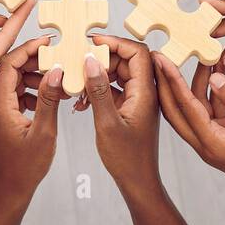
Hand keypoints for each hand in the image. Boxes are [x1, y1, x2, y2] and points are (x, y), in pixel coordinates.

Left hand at [0, 36, 67, 205]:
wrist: (10, 189)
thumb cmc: (26, 166)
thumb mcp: (44, 132)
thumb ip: (49, 98)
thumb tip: (56, 70)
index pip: (8, 63)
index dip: (28, 48)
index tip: (48, 41)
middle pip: (10, 68)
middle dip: (34, 60)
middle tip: (58, 56)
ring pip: (14, 80)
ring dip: (35, 76)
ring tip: (58, 79)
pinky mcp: (0, 114)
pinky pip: (15, 92)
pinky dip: (32, 90)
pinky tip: (50, 96)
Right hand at [81, 37, 160, 197]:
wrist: (138, 181)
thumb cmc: (127, 158)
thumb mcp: (107, 122)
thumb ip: (99, 90)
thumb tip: (91, 61)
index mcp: (146, 92)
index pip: (138, 52)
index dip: (115, 42)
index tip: (92, 42)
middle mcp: (146, 92)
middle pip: (127, 60)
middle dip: (102, 59)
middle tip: (79, 63)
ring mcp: (139, 100)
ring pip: (120, 74)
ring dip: (98, 76)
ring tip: (78, 86)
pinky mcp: (131, 109)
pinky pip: (116, 89)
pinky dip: (99, 90)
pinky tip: (82, 102)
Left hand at [153, 55, 224, 219]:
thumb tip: (217, 78)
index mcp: (213, 144)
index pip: (186, 106)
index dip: (173, 80)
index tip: (163, 59)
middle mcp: (207, 145)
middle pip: (177, 110)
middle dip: (167, 83)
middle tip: (161, 57)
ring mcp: (214, 143)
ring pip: (193, 110)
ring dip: (194, 84)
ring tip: (198, 58)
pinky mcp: (223, 139)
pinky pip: (209, 112)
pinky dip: (211, 93)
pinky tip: (216, 75)